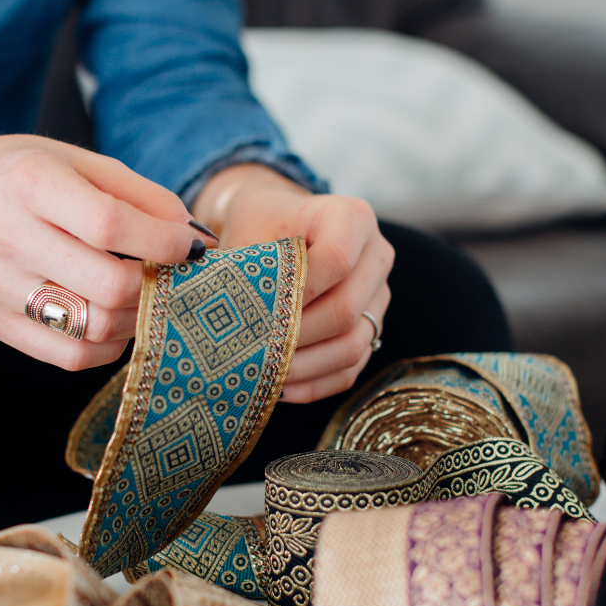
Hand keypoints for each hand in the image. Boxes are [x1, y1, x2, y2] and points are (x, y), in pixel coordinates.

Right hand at [0, 135, 212, 370]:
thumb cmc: (26, 177)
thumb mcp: (79, 162)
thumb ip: (140, 196)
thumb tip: (195, 237)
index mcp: (31, 183)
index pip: (110, 225)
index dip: (163, 241)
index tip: (189, 245)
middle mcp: (7, 235)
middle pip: (107, 285)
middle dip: (154, 285)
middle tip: (167, 275)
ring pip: (93, 326)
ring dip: (136, 318)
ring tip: (142, 296)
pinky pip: (70, 356)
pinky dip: (108, 345)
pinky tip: (114, 320)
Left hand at [193, 166, 392, 402]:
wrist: (277, 224)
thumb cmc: (261, 223)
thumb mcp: (251, 228)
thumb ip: (249, 265)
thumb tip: (227, 311)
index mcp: (353, 218)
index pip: (337, 259)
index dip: (300, 290)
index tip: (262, 308)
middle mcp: (376, 256)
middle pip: (347, 309)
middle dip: (297, 336)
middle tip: (256, 351)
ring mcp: (378, 296)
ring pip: (354, 344)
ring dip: (306, 367)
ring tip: (266, 376)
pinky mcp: (371, 327)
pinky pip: (352, 366)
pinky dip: (317, 383)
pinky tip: (281, 388)